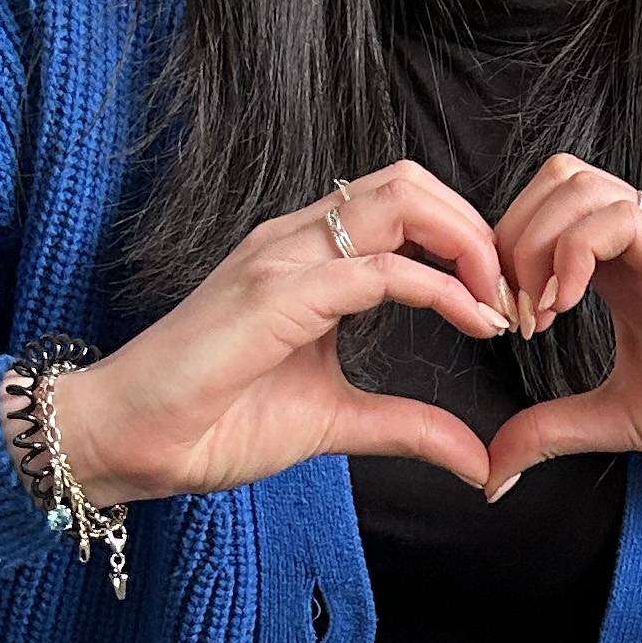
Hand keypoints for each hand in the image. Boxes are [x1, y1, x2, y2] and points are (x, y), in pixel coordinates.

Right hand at [22, 163, 515, 504]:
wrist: (127, 443)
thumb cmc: (212, 422)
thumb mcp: (337, 422)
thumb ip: (407, 427)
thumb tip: (477, 459)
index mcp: (308, 259)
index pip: (405, 206)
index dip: (467, 243)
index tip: (505, 306)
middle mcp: (295, 241)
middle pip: (410, 183)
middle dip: (478, 229)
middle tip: (514, 295)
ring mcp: (282, 259)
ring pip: (399, 202)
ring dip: (469, 246)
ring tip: (499, 304)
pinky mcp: (274, 295)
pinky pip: (377, 270)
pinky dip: (439, 289)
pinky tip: (472, 321)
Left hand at [480, 158, 641, 504]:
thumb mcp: (619, 421)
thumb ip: (554, 429)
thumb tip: (493, 469)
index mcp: (624, 272)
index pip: (545, 212)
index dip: (504, 258)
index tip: (499, 329)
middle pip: (554, 180)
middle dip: (508, 239)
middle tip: (508, 315)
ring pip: (577, 184)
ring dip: (534, 244)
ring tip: (537, 315)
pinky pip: (619, 219)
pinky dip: (571, 253)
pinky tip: (565, 309)